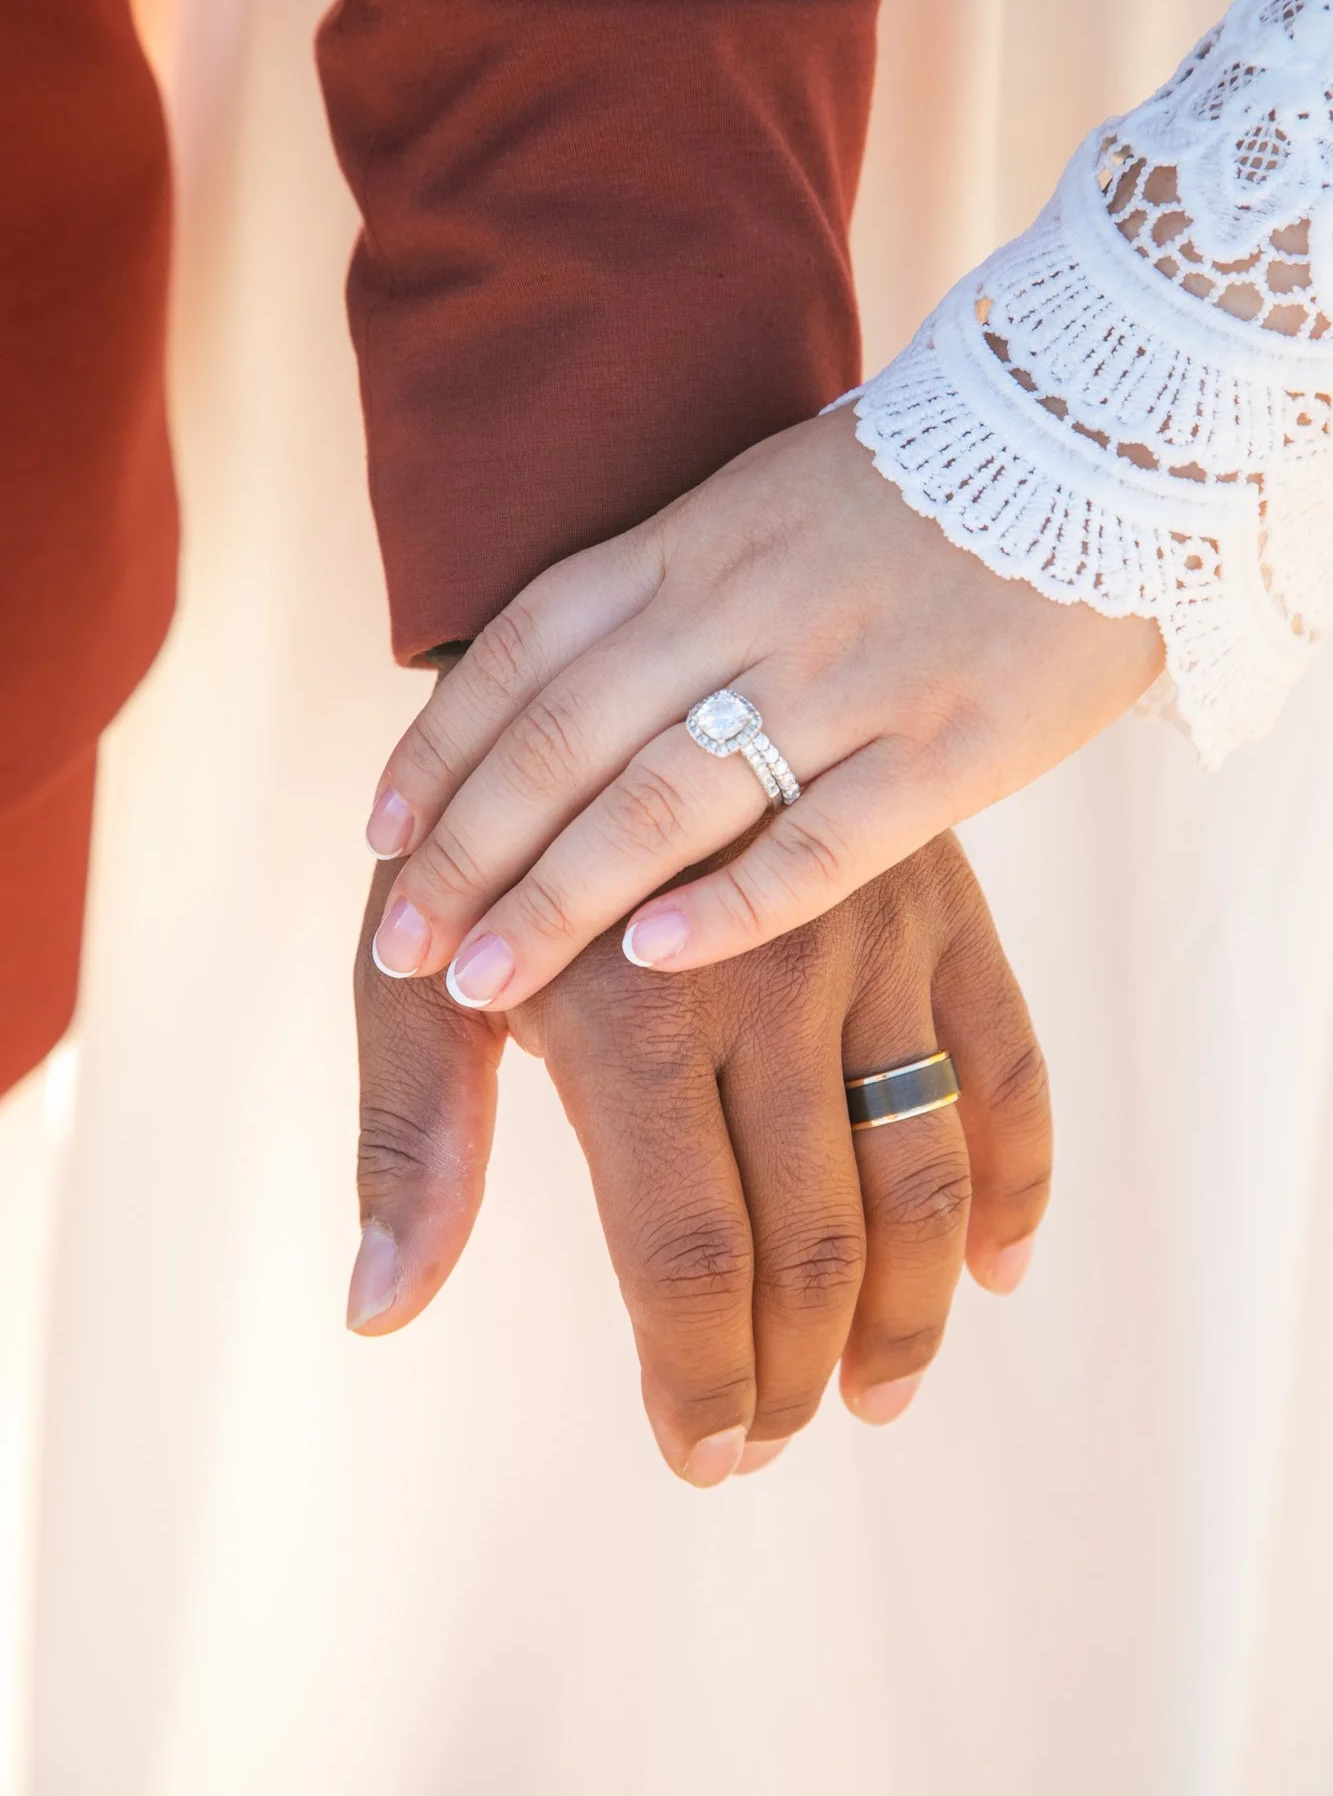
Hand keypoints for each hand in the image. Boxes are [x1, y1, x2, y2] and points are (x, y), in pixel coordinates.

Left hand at [349, 832, 1050, 1482]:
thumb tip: (380, 1308)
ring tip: (879, 1395)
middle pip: (811, 1239)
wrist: (606, 677)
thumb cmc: (491, 852)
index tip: (701, 1453)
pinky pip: (1012, 1067)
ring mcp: (870, 943)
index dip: (700, 1380)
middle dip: (795, 1372)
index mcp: (628, 1015)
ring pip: (922, 1177)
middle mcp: (765, 980)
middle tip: (774, 1437)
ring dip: (911, 1315)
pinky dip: (1019, 1182)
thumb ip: (410, 1140)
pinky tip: (998, 1273)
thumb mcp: (412, 973)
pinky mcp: (941, 911)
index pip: (683, 1254)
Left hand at [363, 407, 1162, 1005]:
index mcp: (697, 539)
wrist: (1113, 435)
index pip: (527, 651)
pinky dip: (727, 905)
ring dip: (555, 899)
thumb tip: (569, 686)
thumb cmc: (922, 491)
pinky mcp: (949, 746)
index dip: (442, 747)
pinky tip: (651, 960)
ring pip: (663, 800)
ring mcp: (847, 677)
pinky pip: (817, 842)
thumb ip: (674, 588)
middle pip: (566, 741)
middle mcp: (748, 606)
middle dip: (467, 852)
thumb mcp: (768, 501)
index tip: (379, 836)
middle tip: (396, 946)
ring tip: (477, 985)